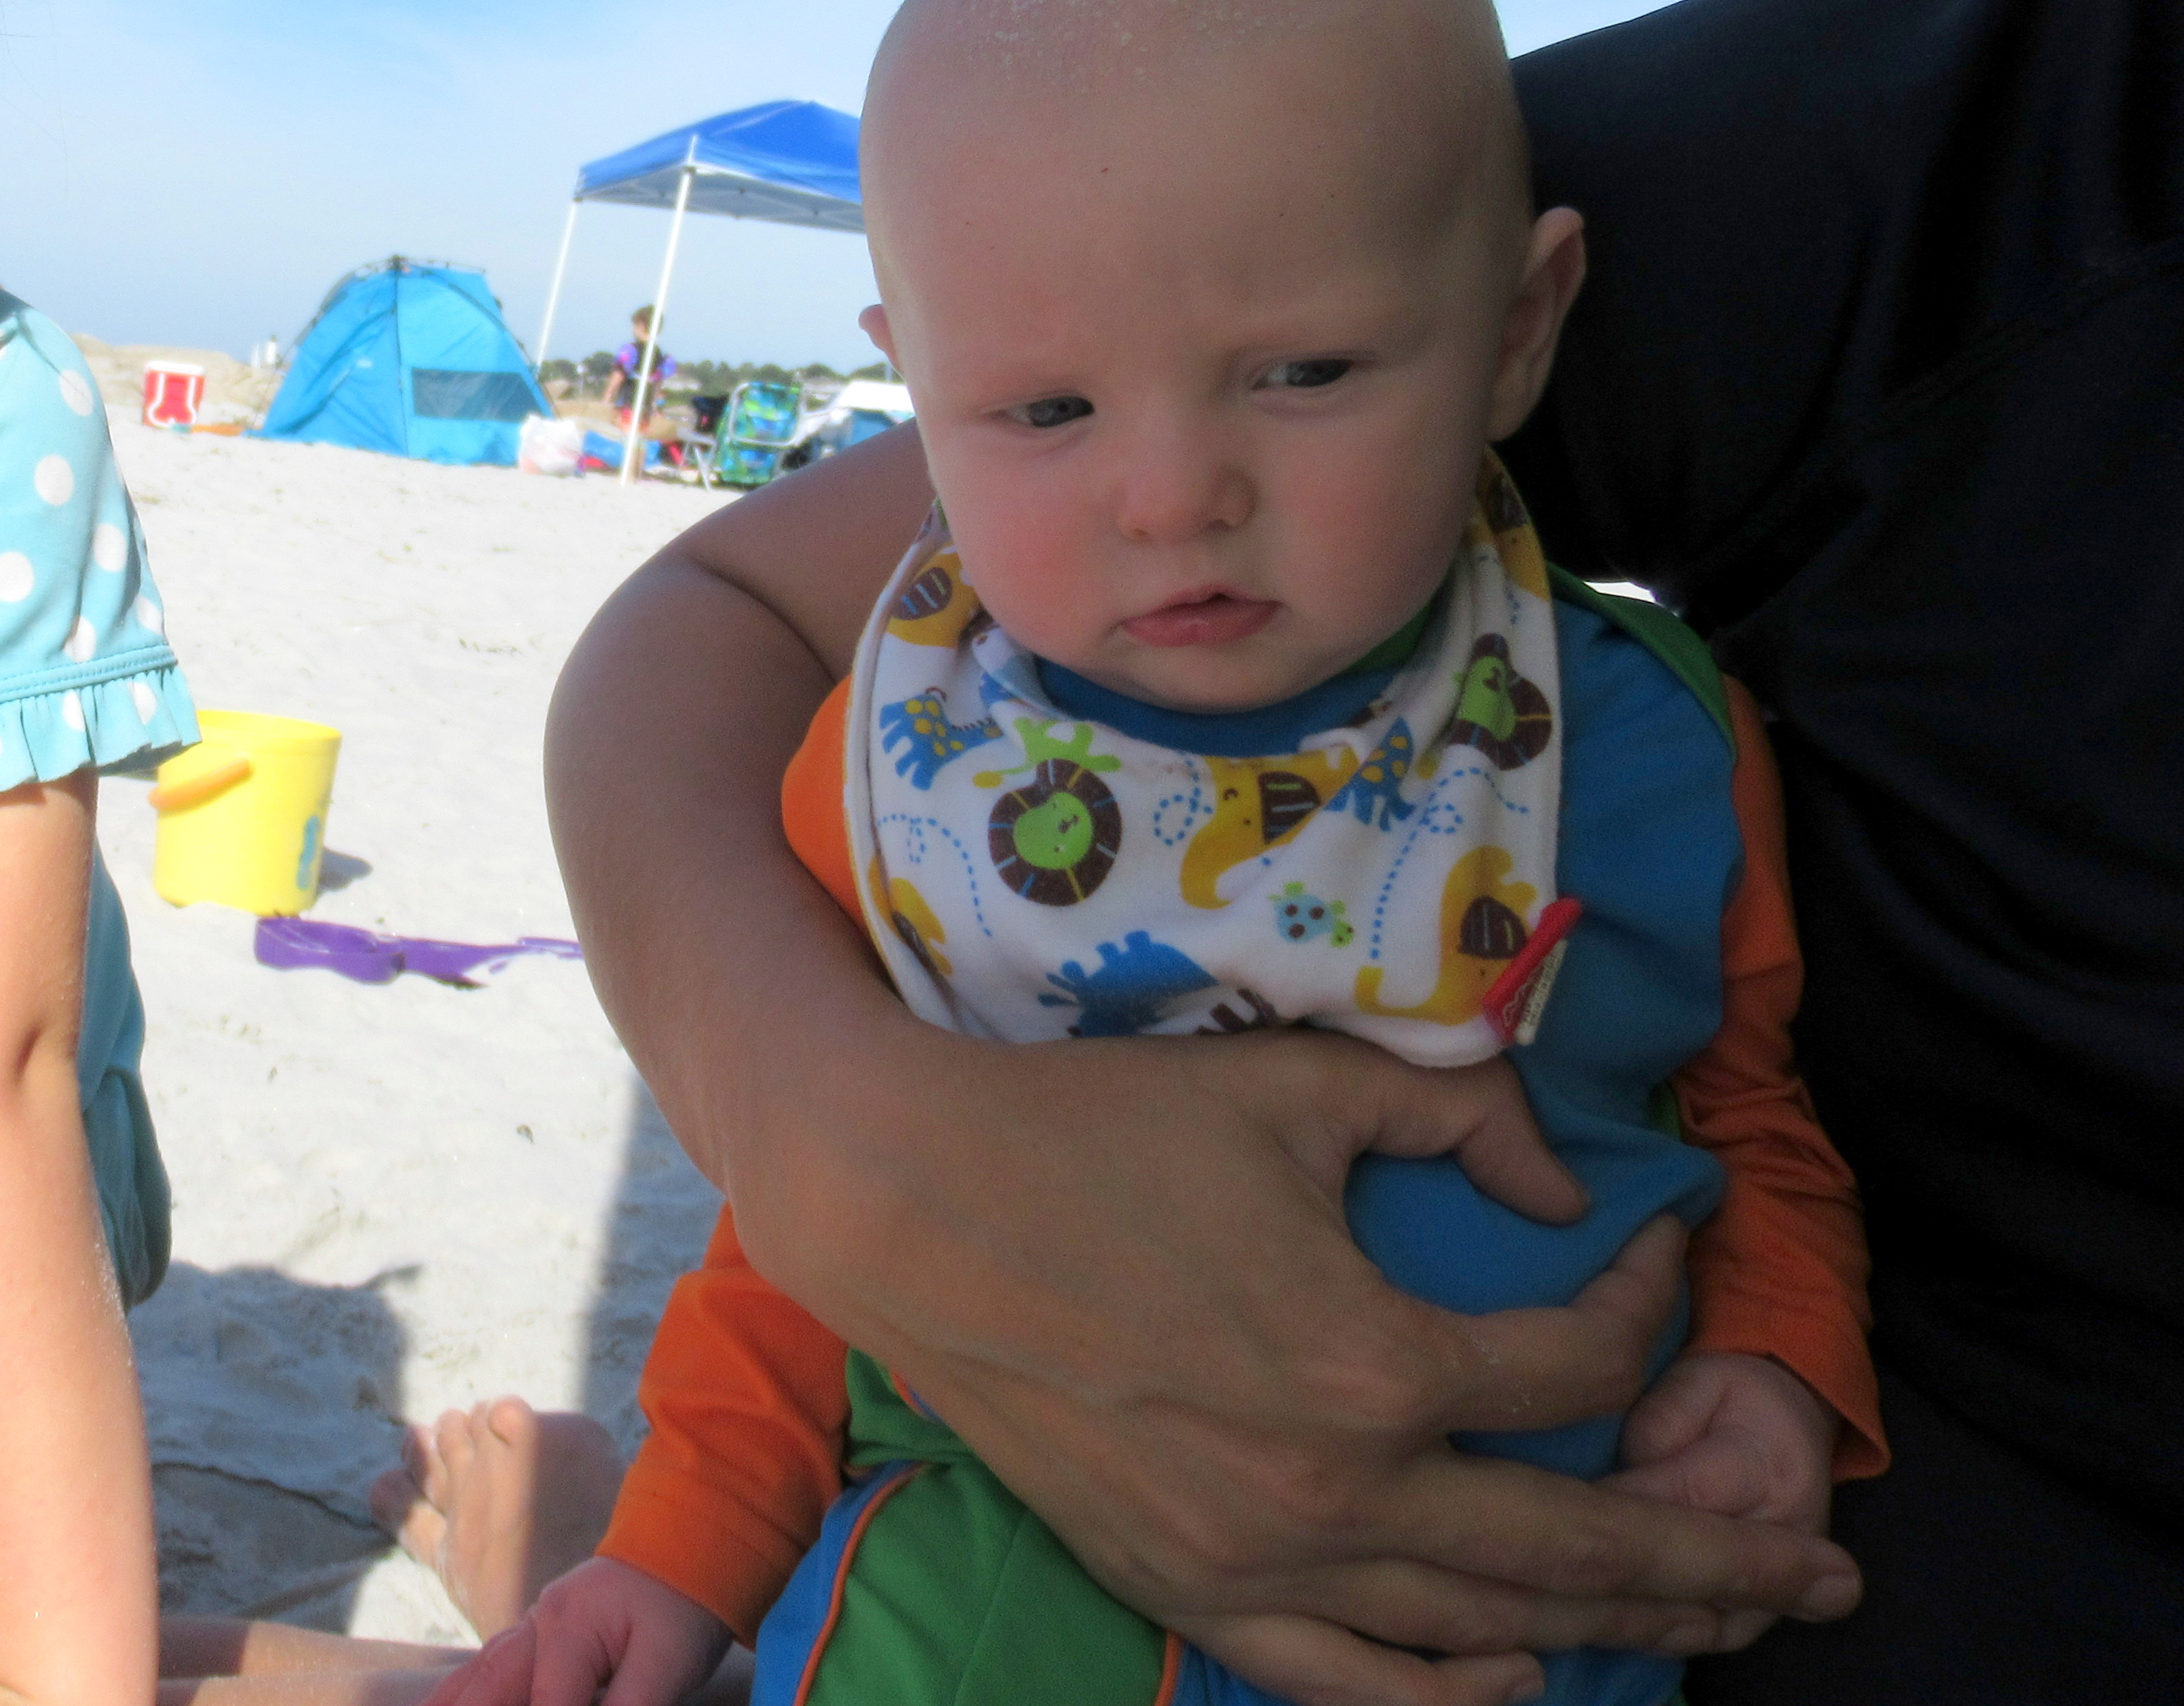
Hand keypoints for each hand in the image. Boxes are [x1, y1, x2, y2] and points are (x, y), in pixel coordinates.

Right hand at [426, 1558, 730, 1705]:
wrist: (683, 1550)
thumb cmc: (679, 1608)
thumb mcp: (667, 1663)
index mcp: (568, 1628)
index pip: (546, 1703)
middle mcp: (537, 1625)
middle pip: (488, 1682)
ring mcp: (532, 1628)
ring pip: (480, 1673)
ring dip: (452, 1704)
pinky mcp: (537, 1638)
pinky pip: (492, 1667)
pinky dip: (467, 1691)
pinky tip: (451, 1705)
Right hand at [730, 1027, 1864, 1705]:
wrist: (907, 1200)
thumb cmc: (1099, 1128)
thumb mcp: (1296, 1084)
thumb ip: (1455, 1109)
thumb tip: (1560, 1176)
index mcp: (1376, 1364)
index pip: (1580, 1367)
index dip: (1648, 1301)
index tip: (1659, 1248)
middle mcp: (1336, 1492)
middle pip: (1581, 1555)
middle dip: (1720, 1562)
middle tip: (1822, 1572)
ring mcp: (1255, 1561)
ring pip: (1484, 1637)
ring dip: (1621, 1634)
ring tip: (1716, 1626)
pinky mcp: (1182, 1586)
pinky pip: (1346, 1683)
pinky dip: (1448, 1698)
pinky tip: (1518, 1681)